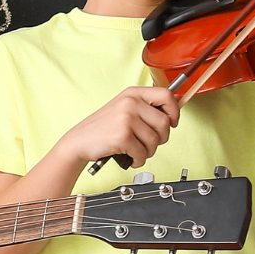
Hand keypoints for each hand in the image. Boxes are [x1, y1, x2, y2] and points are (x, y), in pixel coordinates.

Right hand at [58, 86, 179, 168]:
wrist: (79, 141)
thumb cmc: (103, 128)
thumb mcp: (124, 109)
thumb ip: (147, 107)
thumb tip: (175, 108)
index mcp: (133, 93)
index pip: (166, 95)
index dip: (174, 111)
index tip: (171, 122)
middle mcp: (130, 102)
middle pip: (164, 123)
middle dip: (160, 139)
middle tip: (147, 143)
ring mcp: (126, 118)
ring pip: (156, 140)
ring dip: (148, 151)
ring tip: (136, 150)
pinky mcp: (122, 136)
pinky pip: (143, 153)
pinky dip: (139, 160)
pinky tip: (130, 157)